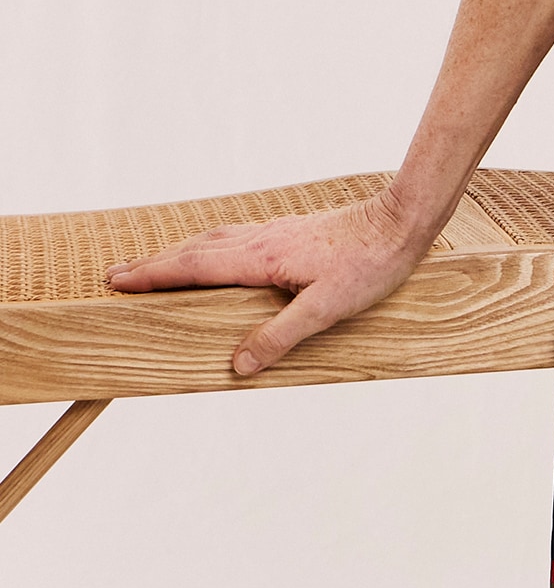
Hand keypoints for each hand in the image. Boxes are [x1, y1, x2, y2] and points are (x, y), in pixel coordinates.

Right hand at [103, 186, 435, 378]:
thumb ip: (281, 336)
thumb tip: (238, 365)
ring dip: (180, 254)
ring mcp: (275, 232)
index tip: (118, 282)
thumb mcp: (326, 308)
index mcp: (261, 257)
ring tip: (156, 266)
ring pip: (214, 241)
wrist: (401, 222)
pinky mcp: (291, 232)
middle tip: (118, 275)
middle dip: (154, 264)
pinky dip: (209, 246)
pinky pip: (235, 238)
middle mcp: (261, 240)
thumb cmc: (370, 265)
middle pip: (195, 250)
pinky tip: (217, 254)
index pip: (194, 266)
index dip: (154, 275)